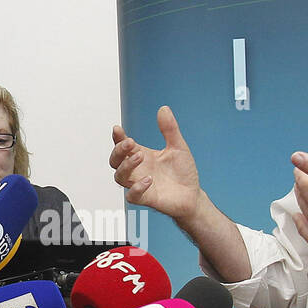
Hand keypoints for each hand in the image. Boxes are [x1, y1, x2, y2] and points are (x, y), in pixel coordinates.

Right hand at [109, 106, 203, 223]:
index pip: (122, 145)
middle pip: (115, 161)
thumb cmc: (183, 172)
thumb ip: (170, 129)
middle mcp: (137, 170)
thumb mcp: (178, 147)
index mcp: (141, 155)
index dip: (117, 137)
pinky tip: (149, 180)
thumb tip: (164, 108)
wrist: (193, 194)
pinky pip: (132, 196)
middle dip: (118, 151)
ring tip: (141, 157)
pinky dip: (137, 188)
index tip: (117, 129)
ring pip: (119, 177)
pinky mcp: (146, 199)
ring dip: (127, 166)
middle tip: (130, 143)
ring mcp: (139, 184)